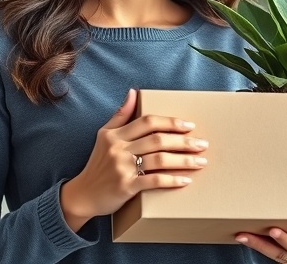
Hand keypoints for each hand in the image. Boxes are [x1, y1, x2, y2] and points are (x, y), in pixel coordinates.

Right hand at [60, 89, 208, 230]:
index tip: (189, 126)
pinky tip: (186, 180)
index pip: (148, 122)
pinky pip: (154, 181)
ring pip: (159, 159)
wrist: (83, 195)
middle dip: (184, 141)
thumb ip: (120, 115)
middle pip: (158, 140)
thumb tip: (133, 92)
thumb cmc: (98, 164)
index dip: (170, 122)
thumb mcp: (104, 135)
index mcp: (115, 135)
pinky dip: (172, 180)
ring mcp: (122, 168)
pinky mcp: (126, 187)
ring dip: (184, 160)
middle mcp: (119, 149)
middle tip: (202, 144)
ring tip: (201, 161)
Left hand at [235, 223, 286, 263]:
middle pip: (278, 254)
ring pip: (272, 255)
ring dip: (255, 246)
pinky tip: (247, 238)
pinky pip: (271, 255)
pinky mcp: (286, 261)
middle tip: (244, 234)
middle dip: (260, 244)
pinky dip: (259, 247)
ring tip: (240, 235)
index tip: (273, 230)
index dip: (286, 240)